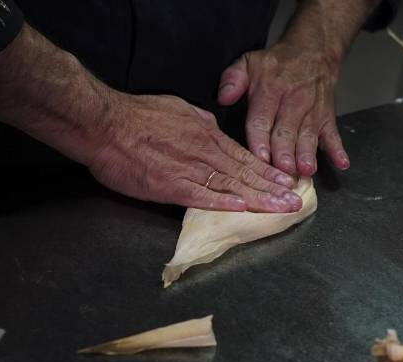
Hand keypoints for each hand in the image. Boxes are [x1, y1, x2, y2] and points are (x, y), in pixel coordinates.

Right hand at [86, 92, 303, 212]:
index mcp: (206, 135)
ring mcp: (188, 170)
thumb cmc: (137, 116)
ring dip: (260, 199)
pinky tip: (244, 210)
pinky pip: (202, 196)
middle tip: (296, 201)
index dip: (268, 171)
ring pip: (232, 186)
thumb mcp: (178, 110)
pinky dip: (224, 203)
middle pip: (246, 173)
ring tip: (282, 209)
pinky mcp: (170, 186)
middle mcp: (204, 152)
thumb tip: (212, 131)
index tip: (287, 181)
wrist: (106, 124)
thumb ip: (199, 124)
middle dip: (274, 189)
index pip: (244, 156)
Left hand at [218, 42, 348, 175]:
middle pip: (286, 131)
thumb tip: (223, 97)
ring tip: (306, 170)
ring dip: (308, 153)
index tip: (259, 156)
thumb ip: (232, 80)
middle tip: (282, 170)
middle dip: (285, 152)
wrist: (313, 51)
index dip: (260, 139)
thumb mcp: (248, 62)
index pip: (262, 118)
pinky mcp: (327, 117)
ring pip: (308, 135)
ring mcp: (312, 111)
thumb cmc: (276, 65)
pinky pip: (333, 134)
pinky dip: (338, 149)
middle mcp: (292, 102)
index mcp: (269, 91)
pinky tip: (341, 163)